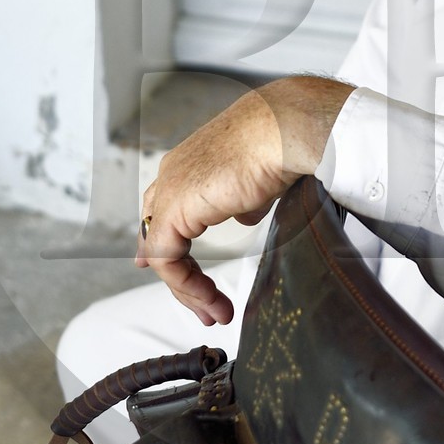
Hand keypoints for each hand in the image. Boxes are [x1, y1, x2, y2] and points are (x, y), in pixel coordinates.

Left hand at [136, 77, 351, 324]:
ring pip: (162, 251)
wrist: (286, 131)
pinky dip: (187, 285)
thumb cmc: (283, 143)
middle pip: (156, 230)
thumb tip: (245, 216)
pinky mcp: (173, 209)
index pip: (164, 206)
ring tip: (217, 311)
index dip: (166, 241)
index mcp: (191, 160)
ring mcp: (170, 190)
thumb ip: (245, 200)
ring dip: (189, 288)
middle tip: (200, 303)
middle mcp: (173, 173)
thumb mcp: (259, 178)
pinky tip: (212, 299)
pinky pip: (167, 259)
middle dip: (176, 274)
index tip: (180, 274)